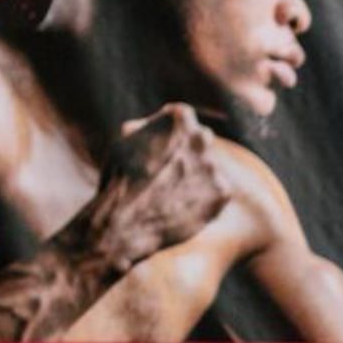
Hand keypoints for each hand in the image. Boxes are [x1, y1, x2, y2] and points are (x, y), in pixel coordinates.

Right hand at [79, 104, 230, 271]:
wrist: (125, 224)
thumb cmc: (119, 181)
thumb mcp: (125, 141)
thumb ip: (148, 127)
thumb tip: (162, 120)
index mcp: (179, 118)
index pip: (184, 119)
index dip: (171, 134)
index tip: (161, 148)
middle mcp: (201, 137)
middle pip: (201, 141)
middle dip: (188, 154)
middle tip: (167, 173)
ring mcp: (214, 165)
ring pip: (209, 168)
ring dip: (196, 178)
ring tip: (170, 195)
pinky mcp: (222, 191)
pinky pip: (217, 192)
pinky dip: (204, 199)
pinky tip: (182, 207)